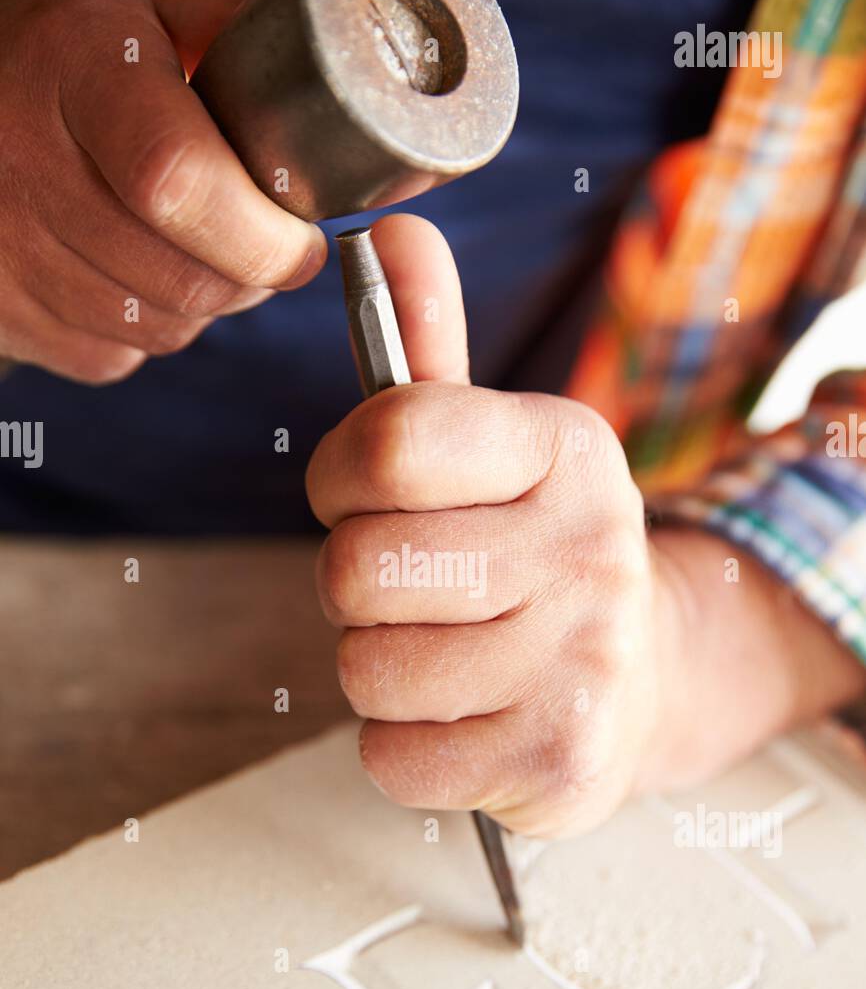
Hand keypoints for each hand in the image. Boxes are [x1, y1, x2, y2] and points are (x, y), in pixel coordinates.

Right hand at [0, 0, 325, 382]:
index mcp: (75, 72)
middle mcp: (24, 162)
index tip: (301, 241)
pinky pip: (113, 357)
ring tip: (201, 253)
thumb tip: (339, 30)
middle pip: (183, 279)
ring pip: (158, 330)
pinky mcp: (2, 314)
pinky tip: (138, 276)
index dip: (260, 234)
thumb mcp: (134, 17)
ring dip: (204, 307)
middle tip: (266, 249)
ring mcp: (4, 250)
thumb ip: (235, 24)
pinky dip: (147, 332)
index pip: (179, 180)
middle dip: (251, 278)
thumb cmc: (52, 63)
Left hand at [307, 215, 666, 838]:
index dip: (338, 476)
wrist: (632, 682)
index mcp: (564, 447)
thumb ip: (427, 351)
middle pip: (356, 569)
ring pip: (364, 669)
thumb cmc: (528, 556)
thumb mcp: (491, 449)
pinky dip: (404, 746)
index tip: (356, 495)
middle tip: (417, 591)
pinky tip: (463, 719)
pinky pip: (391, 757)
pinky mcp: (562, 755)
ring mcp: (584, 657)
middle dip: (358, 588)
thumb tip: (387, 231)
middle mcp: (589, 545)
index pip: (391, 439)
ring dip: (380, 670)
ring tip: (448, 657)